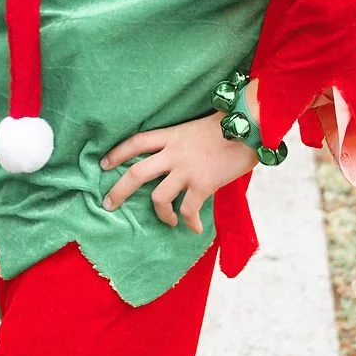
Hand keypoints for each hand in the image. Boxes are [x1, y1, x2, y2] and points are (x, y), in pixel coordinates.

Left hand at [100, 112, 257, 233]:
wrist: (251, 126)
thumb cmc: (230, 126)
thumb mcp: (198, 129)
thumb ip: (184, 143)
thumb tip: (178, 160)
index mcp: (172, 136)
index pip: (136, 142)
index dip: (117, 153)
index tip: (104, 164)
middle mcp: (174, 153)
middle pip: (136, 173)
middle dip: (118, 191)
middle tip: (108, 204)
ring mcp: (187, 169)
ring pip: (159, 197)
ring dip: (160, 214)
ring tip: (168, 221)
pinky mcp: (203, 184)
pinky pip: (188, 210)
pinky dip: (190, 223)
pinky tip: (195, 229)